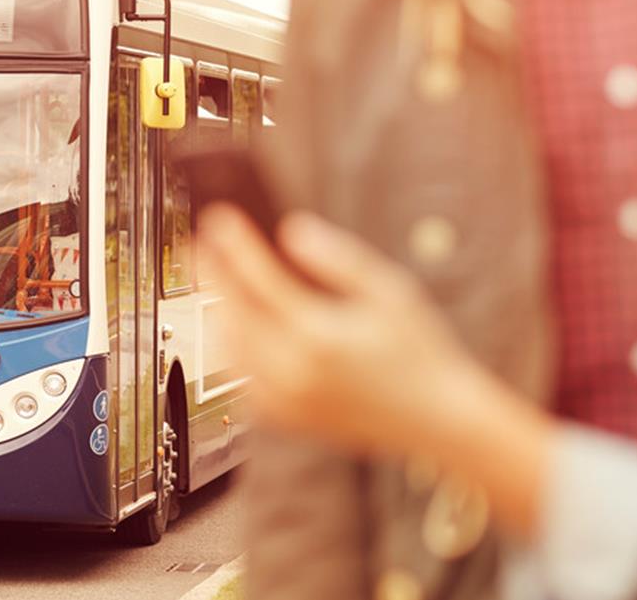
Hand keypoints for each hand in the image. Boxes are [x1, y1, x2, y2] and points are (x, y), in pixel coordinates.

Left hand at [197, 206, 500, 459]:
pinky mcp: (289, 419)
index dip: (235, 245)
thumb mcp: (389, 291)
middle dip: (213, 275)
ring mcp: (287, 399)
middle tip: (200, 245)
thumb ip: (337, 259)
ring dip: (216, 313)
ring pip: (230, 352)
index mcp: (317, 334)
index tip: (219, 218)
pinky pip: (243, 384)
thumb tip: (292, 229)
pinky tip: (231, 334)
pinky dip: (231, 355)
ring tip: (212, 284)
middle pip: (233, 314)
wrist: (436, 418)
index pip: (259, 280)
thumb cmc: (419, 349)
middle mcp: (294, 370)